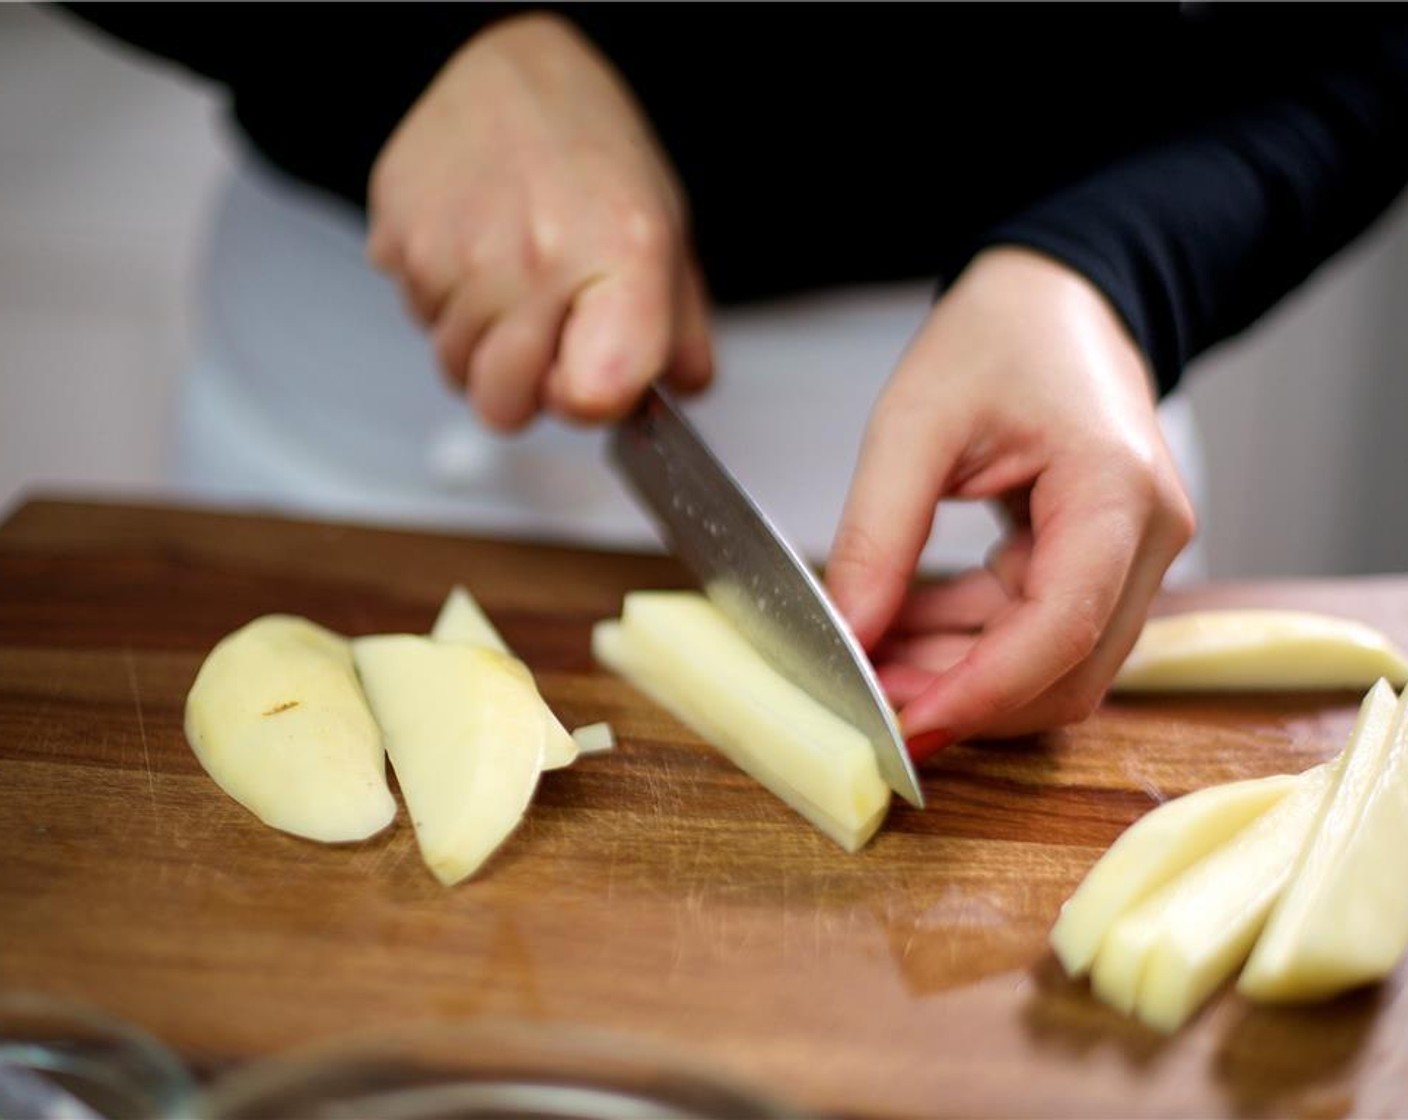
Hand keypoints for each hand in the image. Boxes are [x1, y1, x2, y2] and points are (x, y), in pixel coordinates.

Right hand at [366, 13, 711, 431]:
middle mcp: (531, 259)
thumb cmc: (593, 154)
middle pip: (502, 407)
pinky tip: (474, 249)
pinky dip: (442, 301)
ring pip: (454, 368)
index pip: (589, 400)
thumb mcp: (666, 236)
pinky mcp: (396, 238)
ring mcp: (453, 253)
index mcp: (619, 257)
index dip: (589, 403)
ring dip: (482, 344)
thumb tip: (676, 397)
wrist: (509, 66)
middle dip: (525, 387)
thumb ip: (678, 336)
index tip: (591, 373)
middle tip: (547, 328)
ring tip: (510, 276)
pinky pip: (416, 317)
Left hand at [825, 248, 1195, 758]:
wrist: (1060, 299)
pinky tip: (903, 635)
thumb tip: (847, 637)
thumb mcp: (914, 425)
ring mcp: (1133, 555)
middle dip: (966, 699)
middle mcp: (1147, 537)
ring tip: (873, 669)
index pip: (1059, 630)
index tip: (903, 730)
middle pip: (1067, 670)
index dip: (980, 695)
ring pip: (1054, 665)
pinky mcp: (1103, 563)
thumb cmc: (998, 337)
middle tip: (870, 703)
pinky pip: (1040, 631)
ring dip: (962, 679)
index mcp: (1114, 490)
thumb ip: (877, 537)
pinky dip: (971, 644)